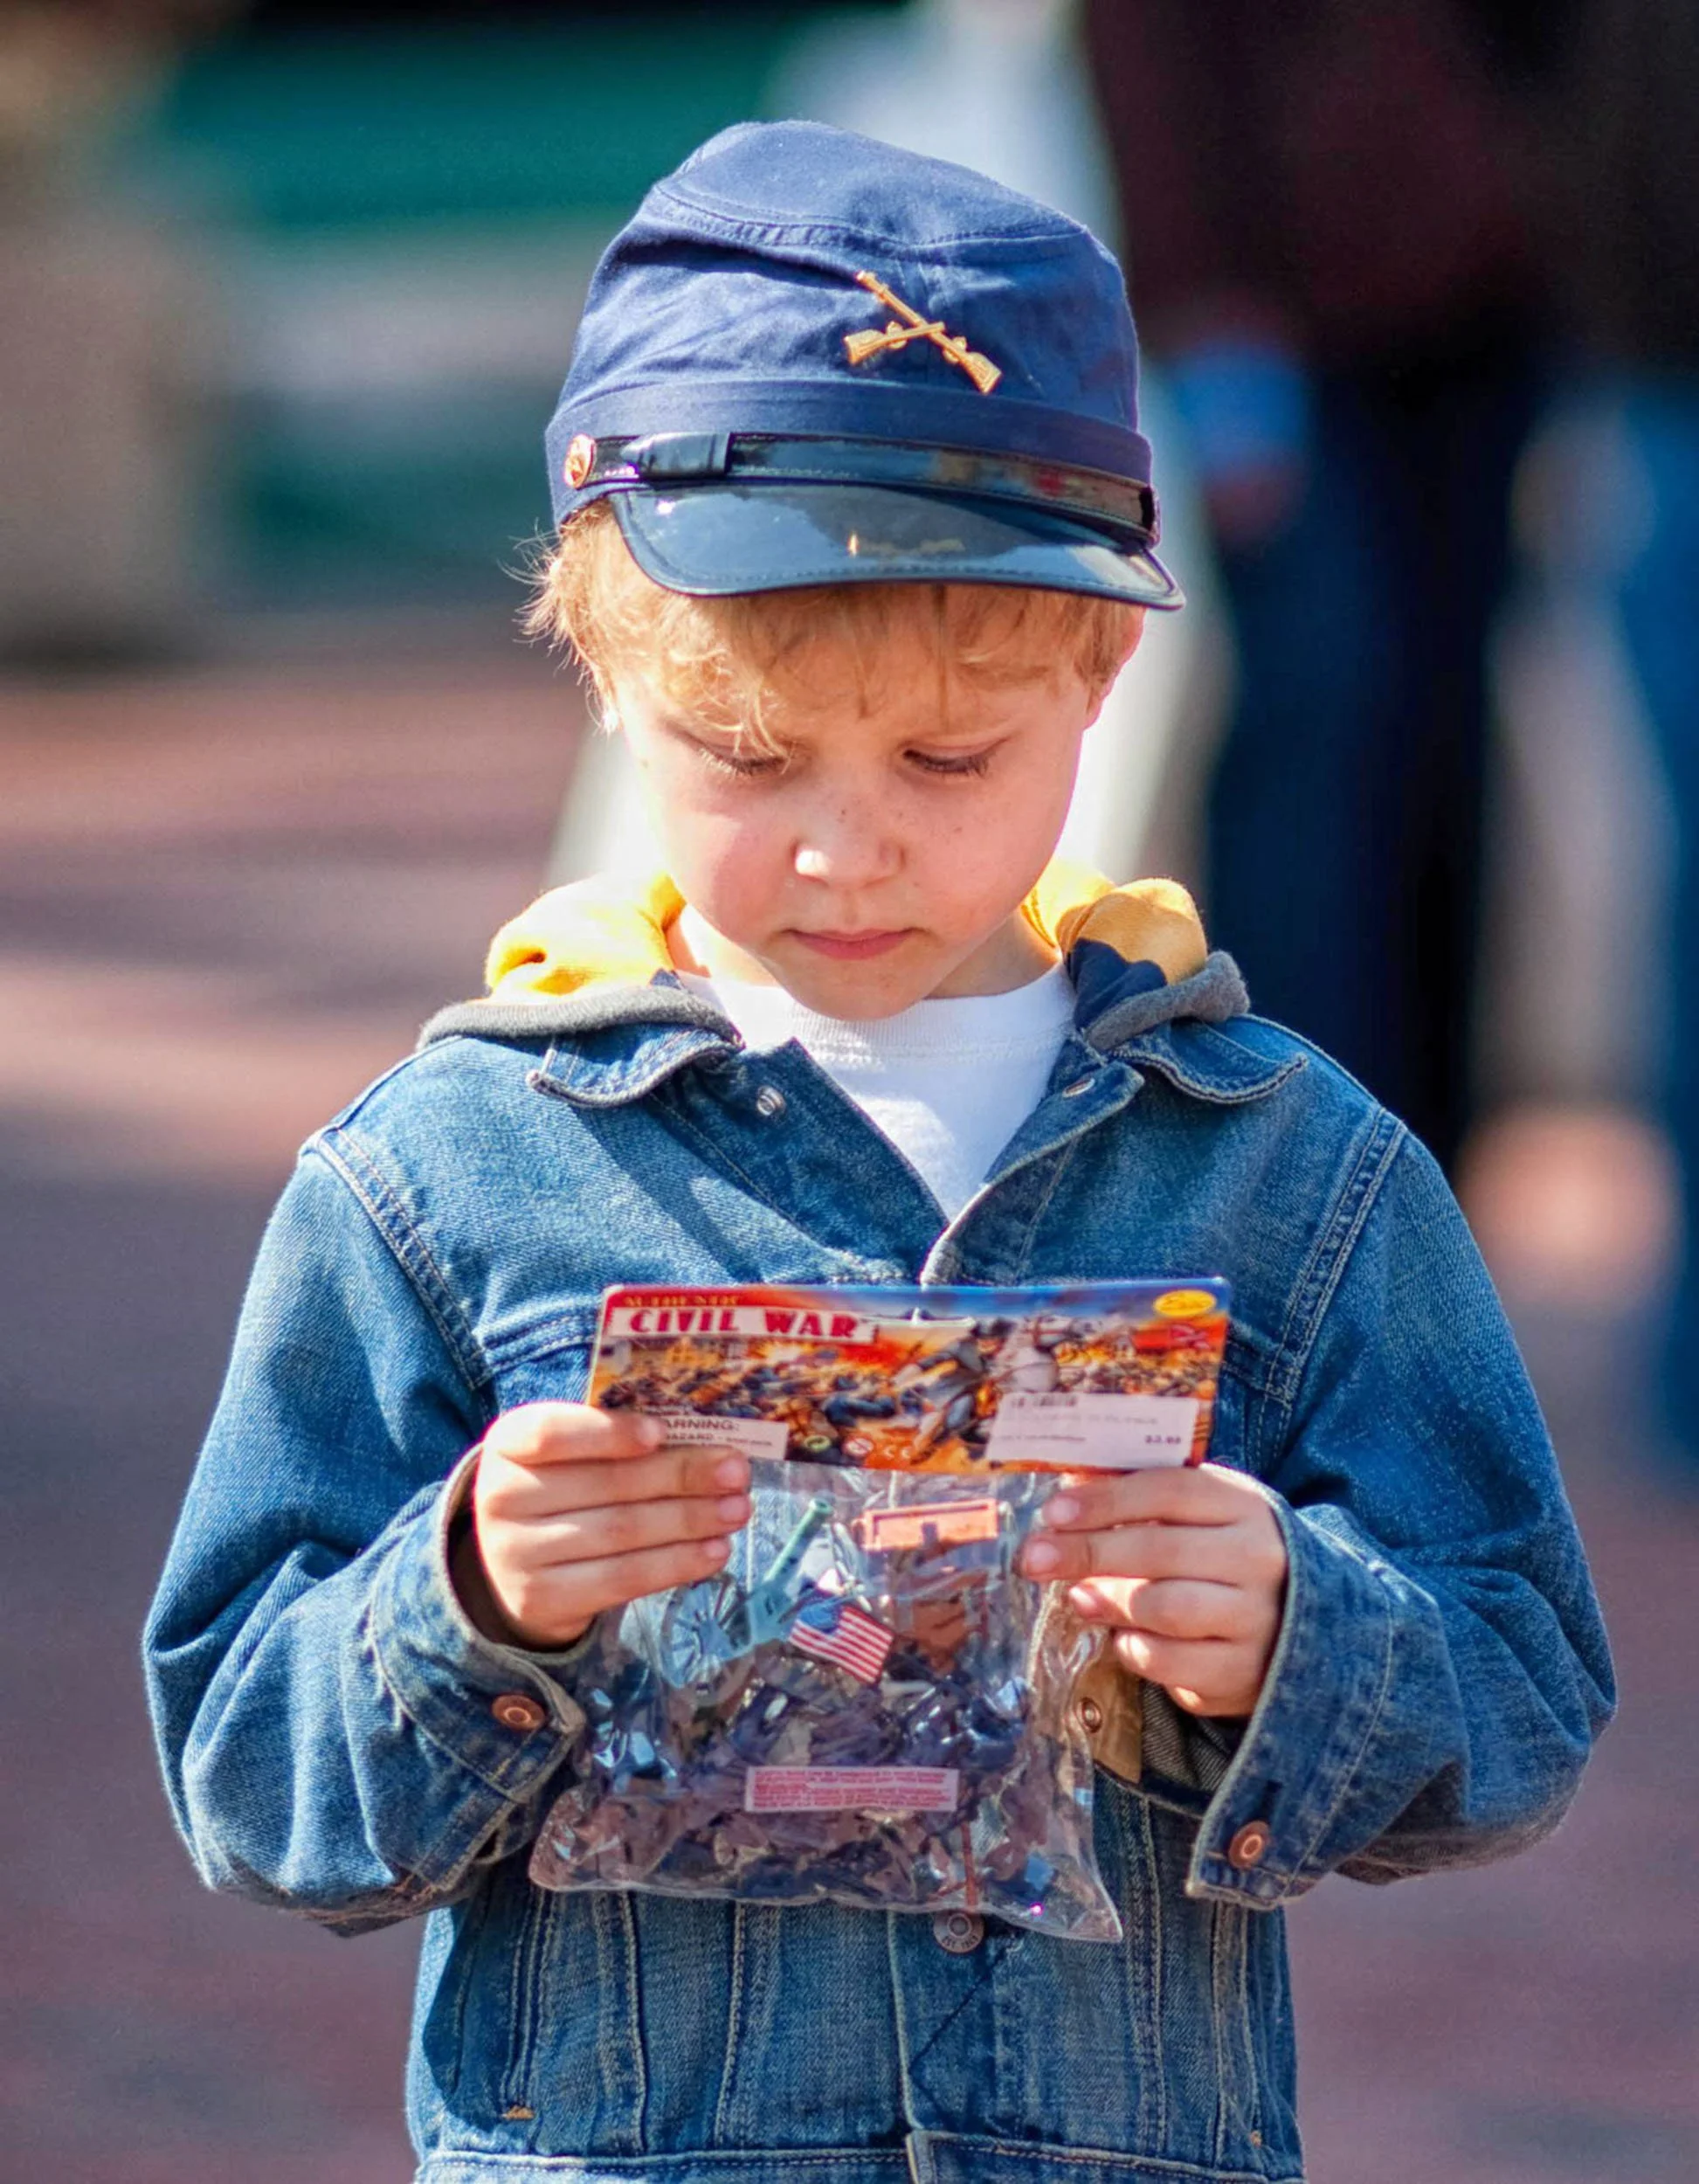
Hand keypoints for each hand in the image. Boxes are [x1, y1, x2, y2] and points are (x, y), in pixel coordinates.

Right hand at [458, 1403, 750, 1648]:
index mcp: (509, 1443)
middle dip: (680, 1476)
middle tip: (736, 1471)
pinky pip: (622, 1580)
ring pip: (620, 1533)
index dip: (607, 1432)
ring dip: (689, 1520)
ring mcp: (518, 1553)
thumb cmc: (560, 1488)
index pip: (551, 1432)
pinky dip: (676, 1564)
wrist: (513, 1565)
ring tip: (738, 1510)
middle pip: (605, 1484)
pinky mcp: (544, 1599)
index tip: (661, 1431)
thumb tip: (706, 1440)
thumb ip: (617, 1441)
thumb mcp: (569, 1455)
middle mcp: (502, 1496)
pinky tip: (715, 1551)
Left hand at [1017, 1463, 1286, 1718]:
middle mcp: (1259, 1559)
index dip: (1107, 1499)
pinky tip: (1122, 1637)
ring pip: (1165, 1607)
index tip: (1055, 1511)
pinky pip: (1169, 1661)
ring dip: (1108, 1601)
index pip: (1171, 1491)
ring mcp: (1256, 1619)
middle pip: (1160, 1549)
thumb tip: (1068, 1489)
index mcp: (1245, 1506)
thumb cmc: (1224, 1559)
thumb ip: (1142, 1504)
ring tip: (1076, 1597)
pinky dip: (1133, 1648)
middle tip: (1034, 1558)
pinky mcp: (1241, 1672)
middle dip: (1088, 1552)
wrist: (1297, 1627)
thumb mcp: (1200, 1518)